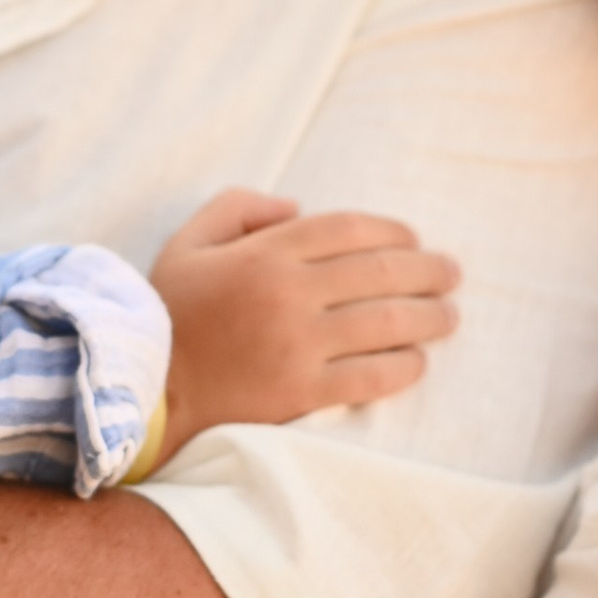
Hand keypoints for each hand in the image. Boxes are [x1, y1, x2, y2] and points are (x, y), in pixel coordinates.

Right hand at [150, 188, 458, 458]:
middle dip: (428, 270)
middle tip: (451, 275)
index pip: (351, 229)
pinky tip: (416, 361)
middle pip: (382, 271)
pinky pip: (372, 376)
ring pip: (388, 322)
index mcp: (266, 252)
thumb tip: (295, 205)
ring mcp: (298, 345)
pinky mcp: (301, 392)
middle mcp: (289, 293)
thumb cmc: (167, 313)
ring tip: (449, 316)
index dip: (394, 231)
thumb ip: (238, 207)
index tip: (415, 240)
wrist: (146, 390)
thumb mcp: (189, 241)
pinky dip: (404, 366)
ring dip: (431, 317)